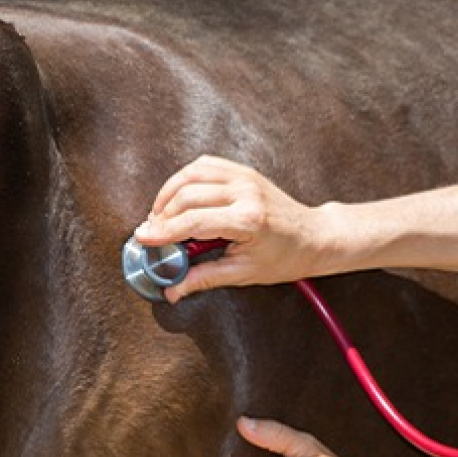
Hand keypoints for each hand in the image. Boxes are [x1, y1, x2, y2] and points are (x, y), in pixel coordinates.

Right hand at [133, 155, 336, 302]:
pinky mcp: (244, 171)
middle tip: (152, 234)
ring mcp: (245, 178)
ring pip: (191, 175)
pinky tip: (178, 196)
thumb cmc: (286, 257)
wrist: (314, 236)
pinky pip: (205, 165)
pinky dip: (185, 178)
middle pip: (187, 196)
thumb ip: (205, 278)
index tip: (143, 239)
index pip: (193, 221)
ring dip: (169, 193)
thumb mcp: (244, 273)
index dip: (163, 231)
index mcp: (248, 220)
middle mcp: (245, 192)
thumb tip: (173, 290)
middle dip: (162, 215)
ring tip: (161, 216)